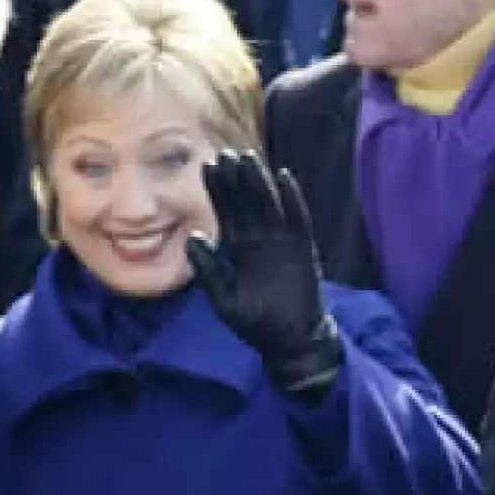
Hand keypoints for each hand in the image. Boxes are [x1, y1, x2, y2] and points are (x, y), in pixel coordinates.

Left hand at [187, 152, 340, 398]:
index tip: (206, 166)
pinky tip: (284, 178)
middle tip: (225, 154)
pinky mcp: (302, 247)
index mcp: (236, 247)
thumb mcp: (224, 299)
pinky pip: (297, 218)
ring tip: (249, 159)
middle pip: (245, 201)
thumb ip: (209, 270)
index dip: (217, 189)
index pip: (225, 212)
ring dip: (260, 181)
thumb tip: (192, 239)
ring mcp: (281, 241)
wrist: (289, 340)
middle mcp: (257, 238)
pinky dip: (292, 198)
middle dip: (236, 179)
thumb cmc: (255, 323)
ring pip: (269, 203)